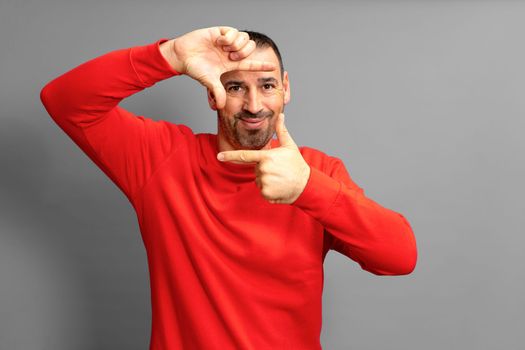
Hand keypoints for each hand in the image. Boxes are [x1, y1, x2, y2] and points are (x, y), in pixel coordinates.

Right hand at [161, 26, 275, 107]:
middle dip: (245, 53)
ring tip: (225, 49)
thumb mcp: (209, 82)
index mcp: (231, 64)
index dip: (261, 65)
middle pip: (250, 48)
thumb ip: (217, 92)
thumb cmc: (194, 68)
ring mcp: (227, 41)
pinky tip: (219, 41)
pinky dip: (228, 38)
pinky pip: (234, 31)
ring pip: (245, 38)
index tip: (273, 67)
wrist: (182, 56)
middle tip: (232, 57)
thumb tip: (221, 106)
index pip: (250, 64)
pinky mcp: (221, 31)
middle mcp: (231, 51)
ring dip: (237, 45)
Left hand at [217, 113, 310, 203]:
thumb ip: (281, 131)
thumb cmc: (297, 165)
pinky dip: (269, 190)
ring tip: (280, 179)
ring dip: (267, 180)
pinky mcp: (266, 193)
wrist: (305, 185)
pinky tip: (279, 187)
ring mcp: (264, 182)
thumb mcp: (289, 146)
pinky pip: (261, 190)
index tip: (219, 156)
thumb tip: (281, 116)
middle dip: (264, 170)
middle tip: (278, 170)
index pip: (245, 156)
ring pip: (258, 180)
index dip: (230, 156)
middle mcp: (264, 169)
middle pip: (256, 169)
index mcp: (267, 156)